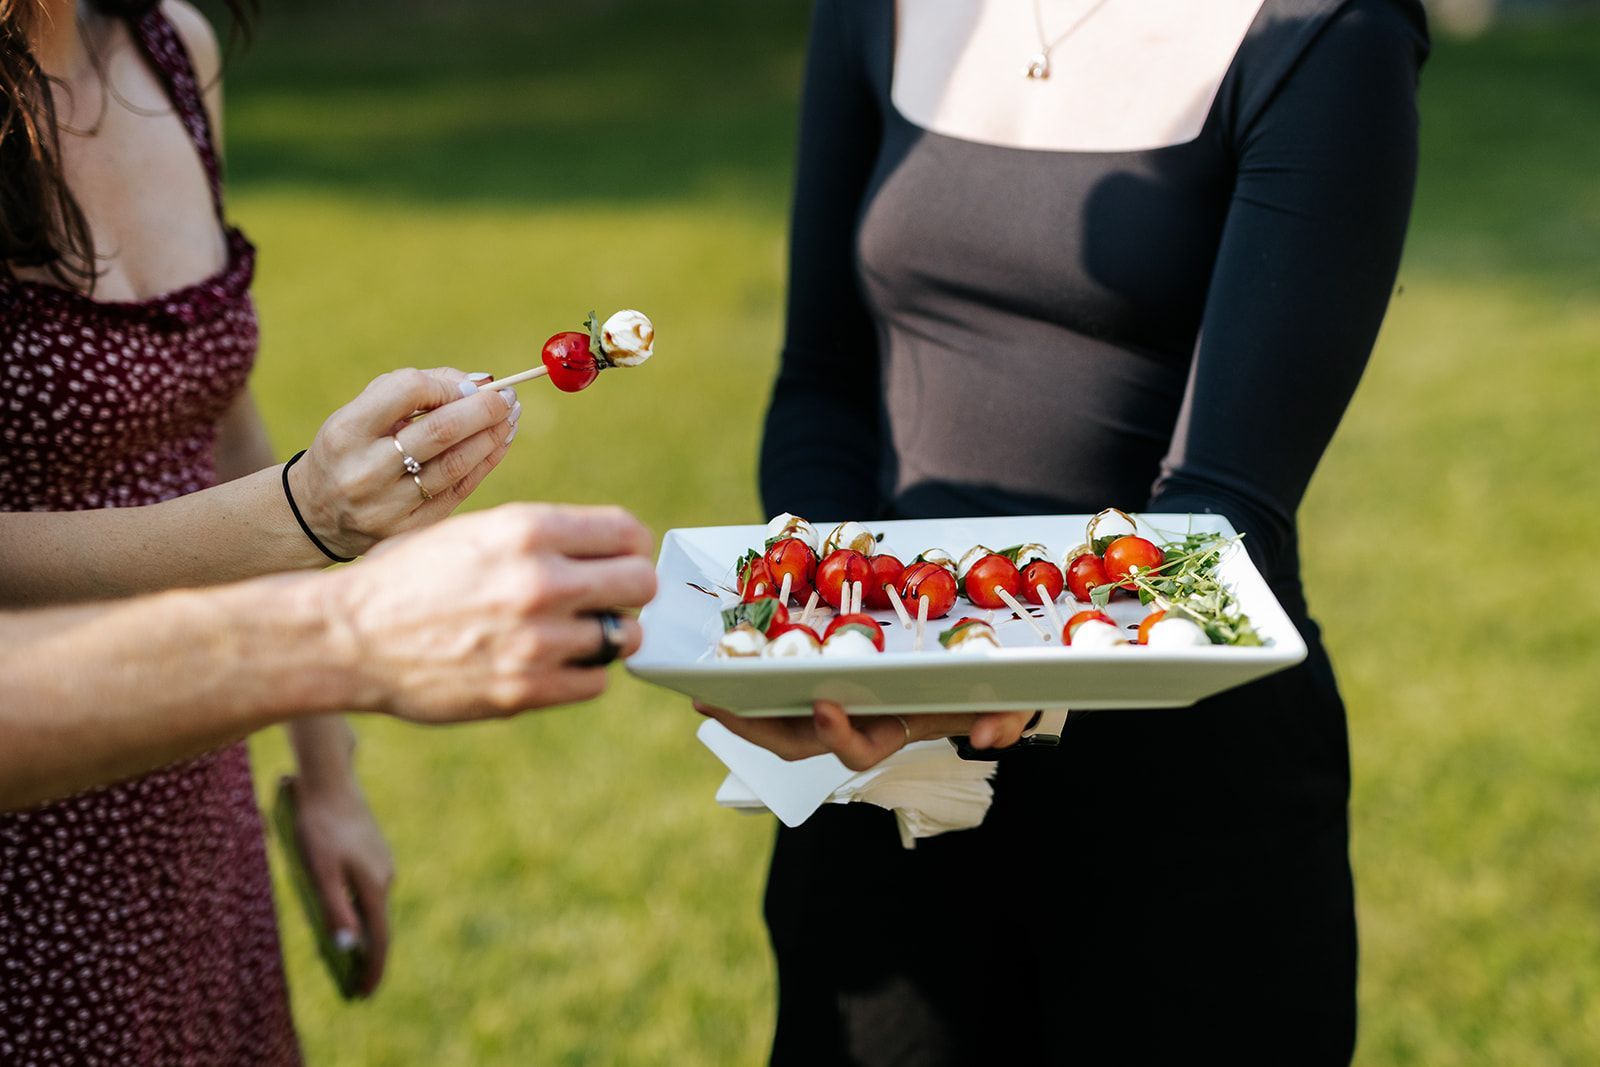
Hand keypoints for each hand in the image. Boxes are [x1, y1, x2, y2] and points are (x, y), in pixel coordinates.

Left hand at [284, 773, 393, 997]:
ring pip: (375, 906)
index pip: (379, 939)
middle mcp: (386, 876)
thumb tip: (348, 944)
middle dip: (369, 958)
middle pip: (380, 926)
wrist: (329, 781)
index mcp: (374, 885)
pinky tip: (347, 914)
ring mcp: (383, 863)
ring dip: (365, 933)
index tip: (363, 996)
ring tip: (348, 957)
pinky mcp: (375, 852)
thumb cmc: (318, 827)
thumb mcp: (320, 871)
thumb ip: (335, 908)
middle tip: (354, 986)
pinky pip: (371, 890)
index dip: (372, 970)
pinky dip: (362, 910)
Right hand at [289, 368, 520, 557]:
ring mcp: (387, 505)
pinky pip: (459, 491)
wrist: (315, 513)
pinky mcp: (408, 529)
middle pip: (440, 431)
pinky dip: (485, 463)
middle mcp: (365, 470)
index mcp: (346, 432)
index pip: (407, 391)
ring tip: (509, 418)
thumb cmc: (351, 447)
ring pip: (456, 464)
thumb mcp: (362, 412)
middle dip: (483, 410)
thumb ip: (416, 389)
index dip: (447, 384)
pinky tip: (499, 444)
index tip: (471, 384)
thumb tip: (482, 383)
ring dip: (492, 436)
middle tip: (508, 398)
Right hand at [325, 503, 656, 722]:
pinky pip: (595, 681)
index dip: (630, 547)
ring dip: (607, 636)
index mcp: (527, 529)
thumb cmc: (409, 578)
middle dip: (630, 591)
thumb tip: (608, 549)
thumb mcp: (475, 532)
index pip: (627, 532)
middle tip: (608, 599)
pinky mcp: (526, 690)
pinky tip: (553, 663)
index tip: (620, 559)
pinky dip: (582, 674)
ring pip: (624, 637)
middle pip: (641, 583)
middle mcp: (540, 581)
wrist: (347, 638)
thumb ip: (542, 537)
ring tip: (576, 633)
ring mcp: (536, 639)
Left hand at [697, 700, 1033, 771]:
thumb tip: (990, 736)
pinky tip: (716, 674)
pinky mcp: (815, 683)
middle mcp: (854, 726)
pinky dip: (746, 689)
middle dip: (759, 728)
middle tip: (725, 705)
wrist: (966, 663)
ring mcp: (830, 708)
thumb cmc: (984, 684)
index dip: (840, 734)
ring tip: (708, 693)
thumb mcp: (1007, 697)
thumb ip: (1007, 718)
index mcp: (892, 730)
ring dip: (740, 714)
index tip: (825, 703)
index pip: (861, 749)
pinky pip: (775, 696)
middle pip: (798, 742)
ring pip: (777, 725)